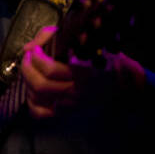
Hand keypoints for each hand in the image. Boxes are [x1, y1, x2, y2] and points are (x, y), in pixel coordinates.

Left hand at [21, 24, 147, 118]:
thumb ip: (55, 37)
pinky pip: (39, 113)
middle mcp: (78, 94)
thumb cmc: (107, 62)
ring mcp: (71, 108)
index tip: (35, 49)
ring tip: (30, 69)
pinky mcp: (66, 116)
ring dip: (27, 81)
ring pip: (37, 97)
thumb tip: (31, 46)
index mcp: (86, 75)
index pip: (51, 70)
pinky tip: (33, 89)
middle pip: (40, 85)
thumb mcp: (88, 43)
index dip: (36, 57)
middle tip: (28, 57)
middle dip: (28, 68)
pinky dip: (31, 100)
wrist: (127, 89)